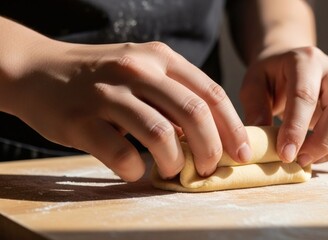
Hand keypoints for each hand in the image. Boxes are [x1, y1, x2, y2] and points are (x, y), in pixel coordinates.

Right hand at [7, 40, 250, 180]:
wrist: (39, 70)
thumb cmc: (101, 76)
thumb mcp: (141, 71)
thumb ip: (173, 96)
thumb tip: (209, 135)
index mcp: (160, 58)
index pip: (210, 93)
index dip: (232, 126)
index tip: (242, 152)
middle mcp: (137, 70)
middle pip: (194, 113)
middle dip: (211, 149)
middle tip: (210, 168)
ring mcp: (108, 93)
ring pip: (160, 134)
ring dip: (175, 162)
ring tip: (172, 170)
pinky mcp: (81, 120)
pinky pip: (121, 154)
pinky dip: (135, 170)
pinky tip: (135, 170)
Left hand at [240, 46, 327, 165]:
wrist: (289, 64)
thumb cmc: (270, 77)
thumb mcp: (253, 85)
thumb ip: (255, 109)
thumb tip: (259, 142)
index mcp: (305, 60)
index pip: (305, 95)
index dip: (296, 128)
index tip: (285, 154)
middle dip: (322, 141)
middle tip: (300, 160)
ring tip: (311, 159)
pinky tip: (323, 156)